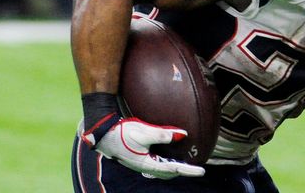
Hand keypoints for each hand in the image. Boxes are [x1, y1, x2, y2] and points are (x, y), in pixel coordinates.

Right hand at [82, 114, 204, 178]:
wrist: (103, 135)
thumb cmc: (122, 133)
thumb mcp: (144, 132)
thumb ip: (164, 134)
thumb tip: (183, 134)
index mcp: (148, 164)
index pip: (174, 168)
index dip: (189, 170)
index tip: (202, 171)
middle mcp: (145, 166)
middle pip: (169, 172)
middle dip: (182, 171)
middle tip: (195, 168)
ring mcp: (141, 163)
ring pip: (162, 169)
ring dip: (174, 166)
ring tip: (185, 161)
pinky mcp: (138, 157)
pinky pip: (156, 162)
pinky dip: (166, 160)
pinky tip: (168, 152)